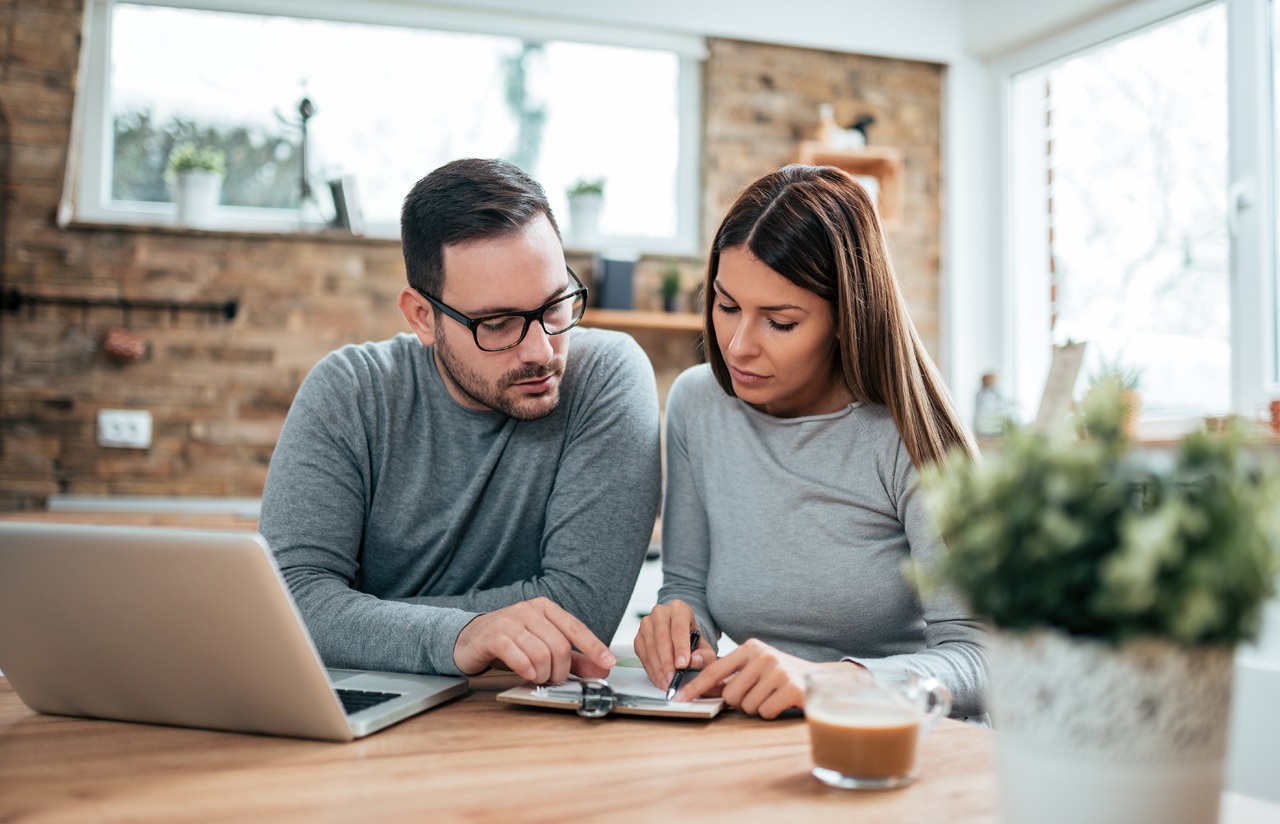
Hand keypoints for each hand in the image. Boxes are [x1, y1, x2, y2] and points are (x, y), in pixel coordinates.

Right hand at [453, 596, 614, 683]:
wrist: (470, 639)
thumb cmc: (511, 641)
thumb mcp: (544, 647)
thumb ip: (574, 658)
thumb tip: (602, 668)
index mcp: (545, 608)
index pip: (576, 628)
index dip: (594, 647)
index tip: (608, 663)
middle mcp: (529, 610)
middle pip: (559, 645)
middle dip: (561, 670)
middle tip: (555, 679)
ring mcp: (510, 621)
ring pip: (541, 652)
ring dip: (544, 673)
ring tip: (538, 677)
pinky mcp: (493, 636)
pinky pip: (517, 656)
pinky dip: (526, 670)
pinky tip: (526, 674)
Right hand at [633, 600, 715, 691]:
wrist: (680, 635)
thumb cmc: (692, 639)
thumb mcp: (705, 646)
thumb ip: (704, 655)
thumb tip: (695, 661)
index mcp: (679, 609)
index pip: (679, 628)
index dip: (680, 648)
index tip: (682, 665)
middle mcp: (661, 612)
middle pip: (662, 638)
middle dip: (667, 662)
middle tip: (672, 679)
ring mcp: (647, 623)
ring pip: (650, 646)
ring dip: (657, 668)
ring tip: (666, 682)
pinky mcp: (639, 636)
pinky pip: (642, 653)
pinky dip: (650, 668)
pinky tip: (658, 678)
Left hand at [673, 639, 864, 718]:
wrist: (823, 679)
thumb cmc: (783, 675)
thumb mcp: (757, 667)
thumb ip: (732, 675)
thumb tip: (702, 689)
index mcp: (750, 647)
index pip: (715, 670)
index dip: (696, 686)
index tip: (679, 698)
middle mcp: (763, 655)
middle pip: (731, 695)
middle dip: (742, 702)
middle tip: (760, 693)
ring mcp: (777, 670)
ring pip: (747, 706)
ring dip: (758, 707)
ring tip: (773, 696)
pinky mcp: (790, 688)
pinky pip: (765, 711)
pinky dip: (771, 712)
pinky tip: (782, 702)